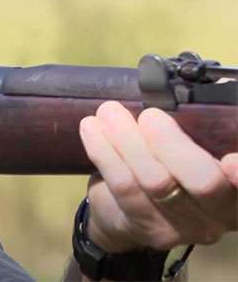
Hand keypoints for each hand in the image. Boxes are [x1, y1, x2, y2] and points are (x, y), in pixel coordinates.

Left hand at [79, 101, 236, 252]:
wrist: (127, 213)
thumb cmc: (168, 169)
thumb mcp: (189, 150)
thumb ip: (194, 130)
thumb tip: (171, 87)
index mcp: (237, 190)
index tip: (230, 160)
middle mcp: (220, 214)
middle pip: (203, 181)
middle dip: (172, 143)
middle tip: (149, 116)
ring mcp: (183, 226)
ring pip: (156, 182)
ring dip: (128, 140)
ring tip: (109, 112)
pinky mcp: (145, 226)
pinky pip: (123, 186)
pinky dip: (104, 152)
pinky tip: (92, 130)